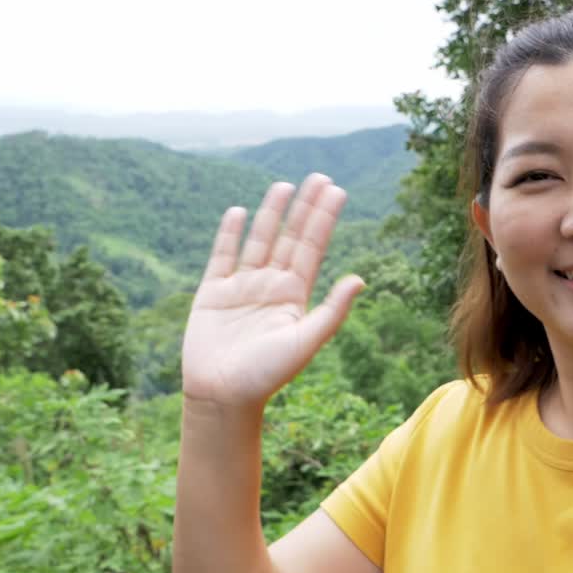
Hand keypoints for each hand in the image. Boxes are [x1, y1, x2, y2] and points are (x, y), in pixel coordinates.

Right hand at [181, 174, 364, 409]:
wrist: (222, 396)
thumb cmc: (266, 375)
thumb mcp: (305, 341)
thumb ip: (331, 311)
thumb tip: (360, 279)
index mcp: (295, 296)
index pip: (312, 248)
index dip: (323, 219)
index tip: (336, 191)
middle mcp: (271, 286)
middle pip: (290, 237)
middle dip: (304, 208)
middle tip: (319, 177)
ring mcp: (241, 287)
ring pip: (258, 240)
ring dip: (271, 213)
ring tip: (284, 186)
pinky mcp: (212, 293)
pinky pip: (222, 256)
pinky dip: (229, 234)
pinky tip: (237, 211)